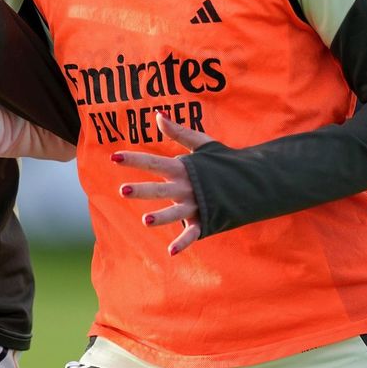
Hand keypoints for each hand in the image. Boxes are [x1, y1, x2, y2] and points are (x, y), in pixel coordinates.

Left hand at [111, 111, 213, 255]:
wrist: (252, 181)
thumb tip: (157, 115)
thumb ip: (178, 132)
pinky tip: (170, 252)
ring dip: (161, 217)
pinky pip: (193, 233)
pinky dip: (184, 243)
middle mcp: (188, 187)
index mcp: (184, 168)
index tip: (113, 157)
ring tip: (145, 220)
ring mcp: (197, 205)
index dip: (134, 159)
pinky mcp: (206, 221)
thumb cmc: (221, 162)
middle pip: (161, 189)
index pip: (155, 163)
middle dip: (142, 190)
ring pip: (176, 213)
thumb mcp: (202, 143)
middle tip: (122, 190)